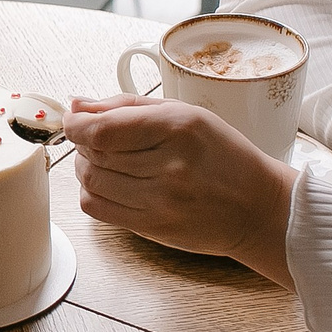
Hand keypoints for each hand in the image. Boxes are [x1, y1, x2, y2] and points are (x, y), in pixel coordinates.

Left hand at [64, 94, 299, 288]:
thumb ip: (126, 105)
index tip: (74, 120)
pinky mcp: (153, 228)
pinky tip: (108, 183)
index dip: (77, 124)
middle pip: (95, 153)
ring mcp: (161, 201)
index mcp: (179, 129)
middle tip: (95, 137)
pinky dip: (92, 192)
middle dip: (84, 142)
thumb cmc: (223, 155)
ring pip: (92, 181)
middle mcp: (169, 166)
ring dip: (86, 166)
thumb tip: (77, 104)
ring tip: (103, 159)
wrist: (257, 208)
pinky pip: (98, 209)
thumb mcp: (185, 113)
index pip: (103, 129)